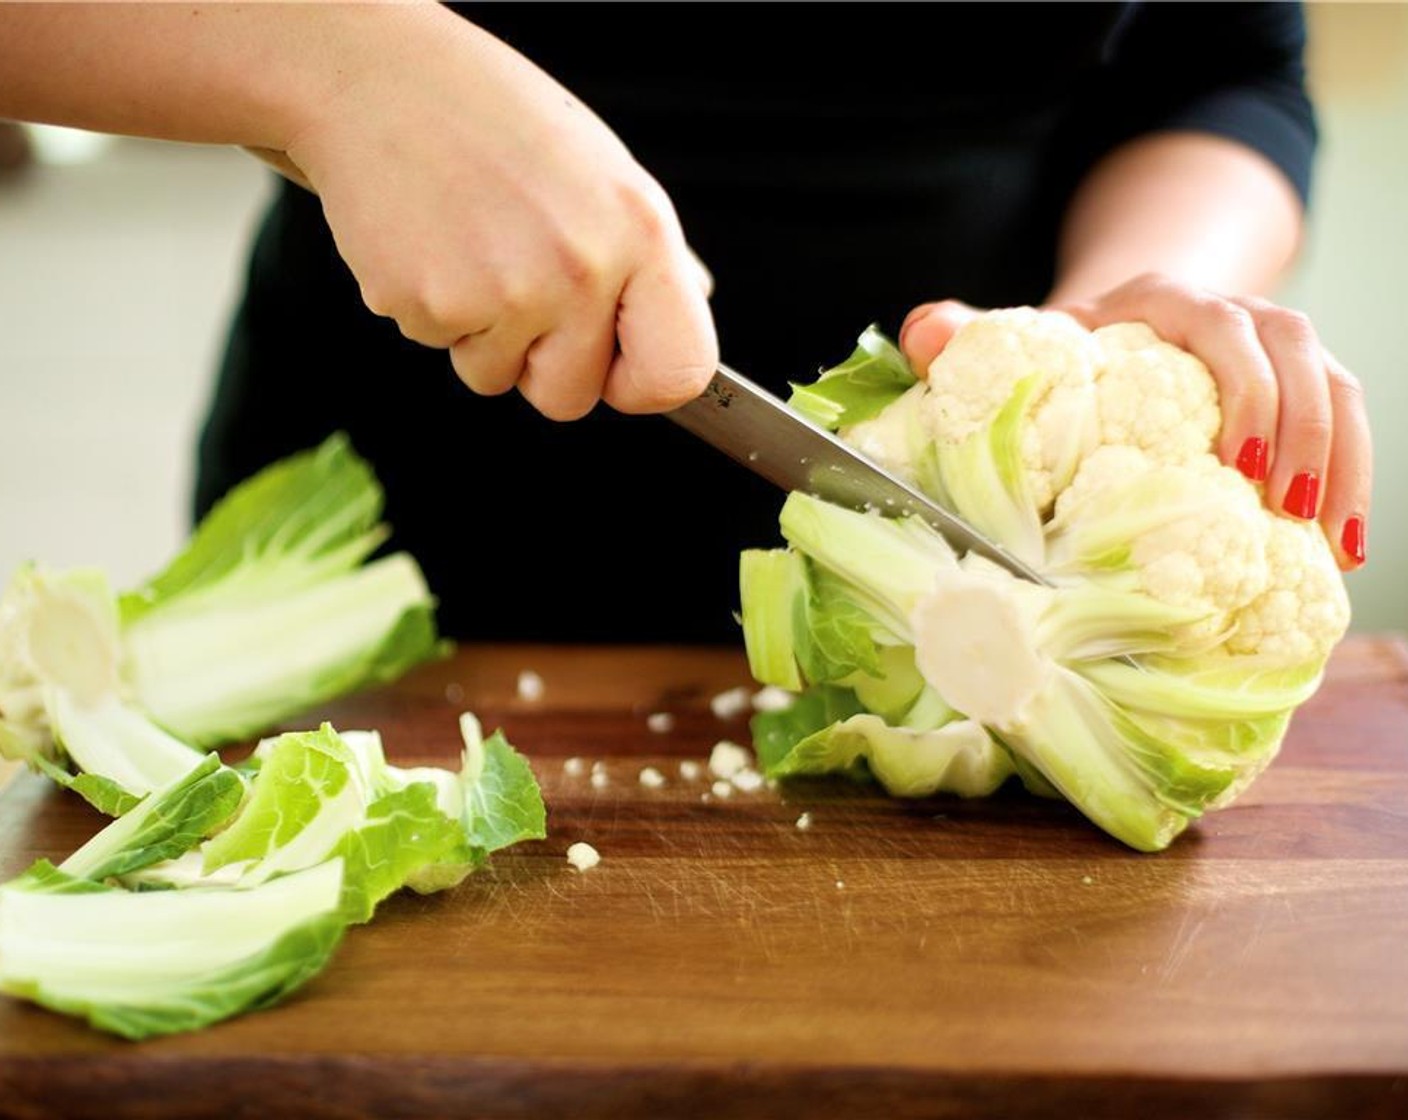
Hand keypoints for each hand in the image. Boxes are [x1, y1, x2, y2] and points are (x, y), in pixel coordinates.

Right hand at [281, 6, 715, 420]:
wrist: (376, 79)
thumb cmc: (490, 119)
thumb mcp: (600, 170)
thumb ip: (644, 255)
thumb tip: (688, 304)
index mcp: (640, 232)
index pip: (678, 371)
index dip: (642, 385)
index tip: (617, 370)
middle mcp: (582, 268)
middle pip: (572, 399)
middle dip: (540, 364)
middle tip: (517, 286)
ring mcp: (507, 292)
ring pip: (496, 380)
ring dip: (480, 336)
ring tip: (471, 249)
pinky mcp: (433, 305)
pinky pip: (440, 349)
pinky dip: (431, 311)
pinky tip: (431, 244)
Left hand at [899, 274, 1370, 569]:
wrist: (1118, 323)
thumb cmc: (1067, 348)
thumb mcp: (1024, 340)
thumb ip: (972, 335)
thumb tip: (921, 331)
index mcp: (1163, 302)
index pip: (1221, 328)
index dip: (1241, 389)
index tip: (1240, 460)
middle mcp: (1233, 313)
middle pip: (1294, 355)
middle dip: (1303, 434)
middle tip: (1285, 512)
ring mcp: (1275, 347)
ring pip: (1337, 385)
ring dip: (1343, 460)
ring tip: (1330, 539)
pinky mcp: (1301, 385)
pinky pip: (1349, 418)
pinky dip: (1353, 475)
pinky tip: (1344, 543)